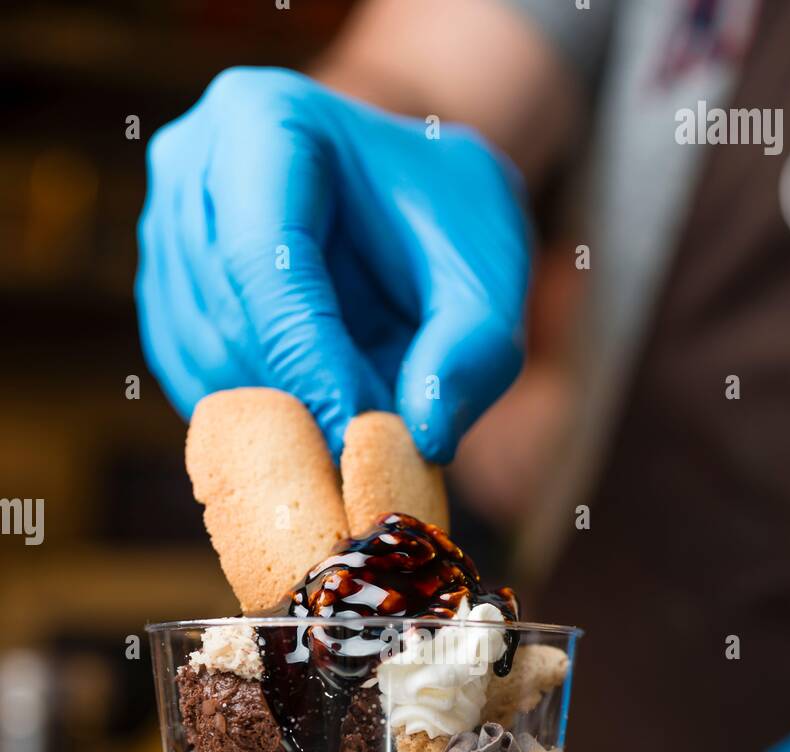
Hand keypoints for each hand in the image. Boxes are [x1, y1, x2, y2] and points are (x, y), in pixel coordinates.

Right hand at [136, 67, 529, 461]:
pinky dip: (254, 422)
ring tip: (357, 437)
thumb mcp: (488, 274)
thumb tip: (423, 436)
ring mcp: (164, 232)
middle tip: (371, 456)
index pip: (265, 256)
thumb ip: (473, 352)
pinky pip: (191, 380)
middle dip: (301, 397)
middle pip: (226, 313)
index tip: (361, 437)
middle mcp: (191, 167)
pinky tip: (317, 424)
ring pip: (201, 357)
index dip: (310, 359)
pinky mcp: (165, 296)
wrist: (414, 212)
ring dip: (281, 416)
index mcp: (263, 120)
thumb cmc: (452, 227)